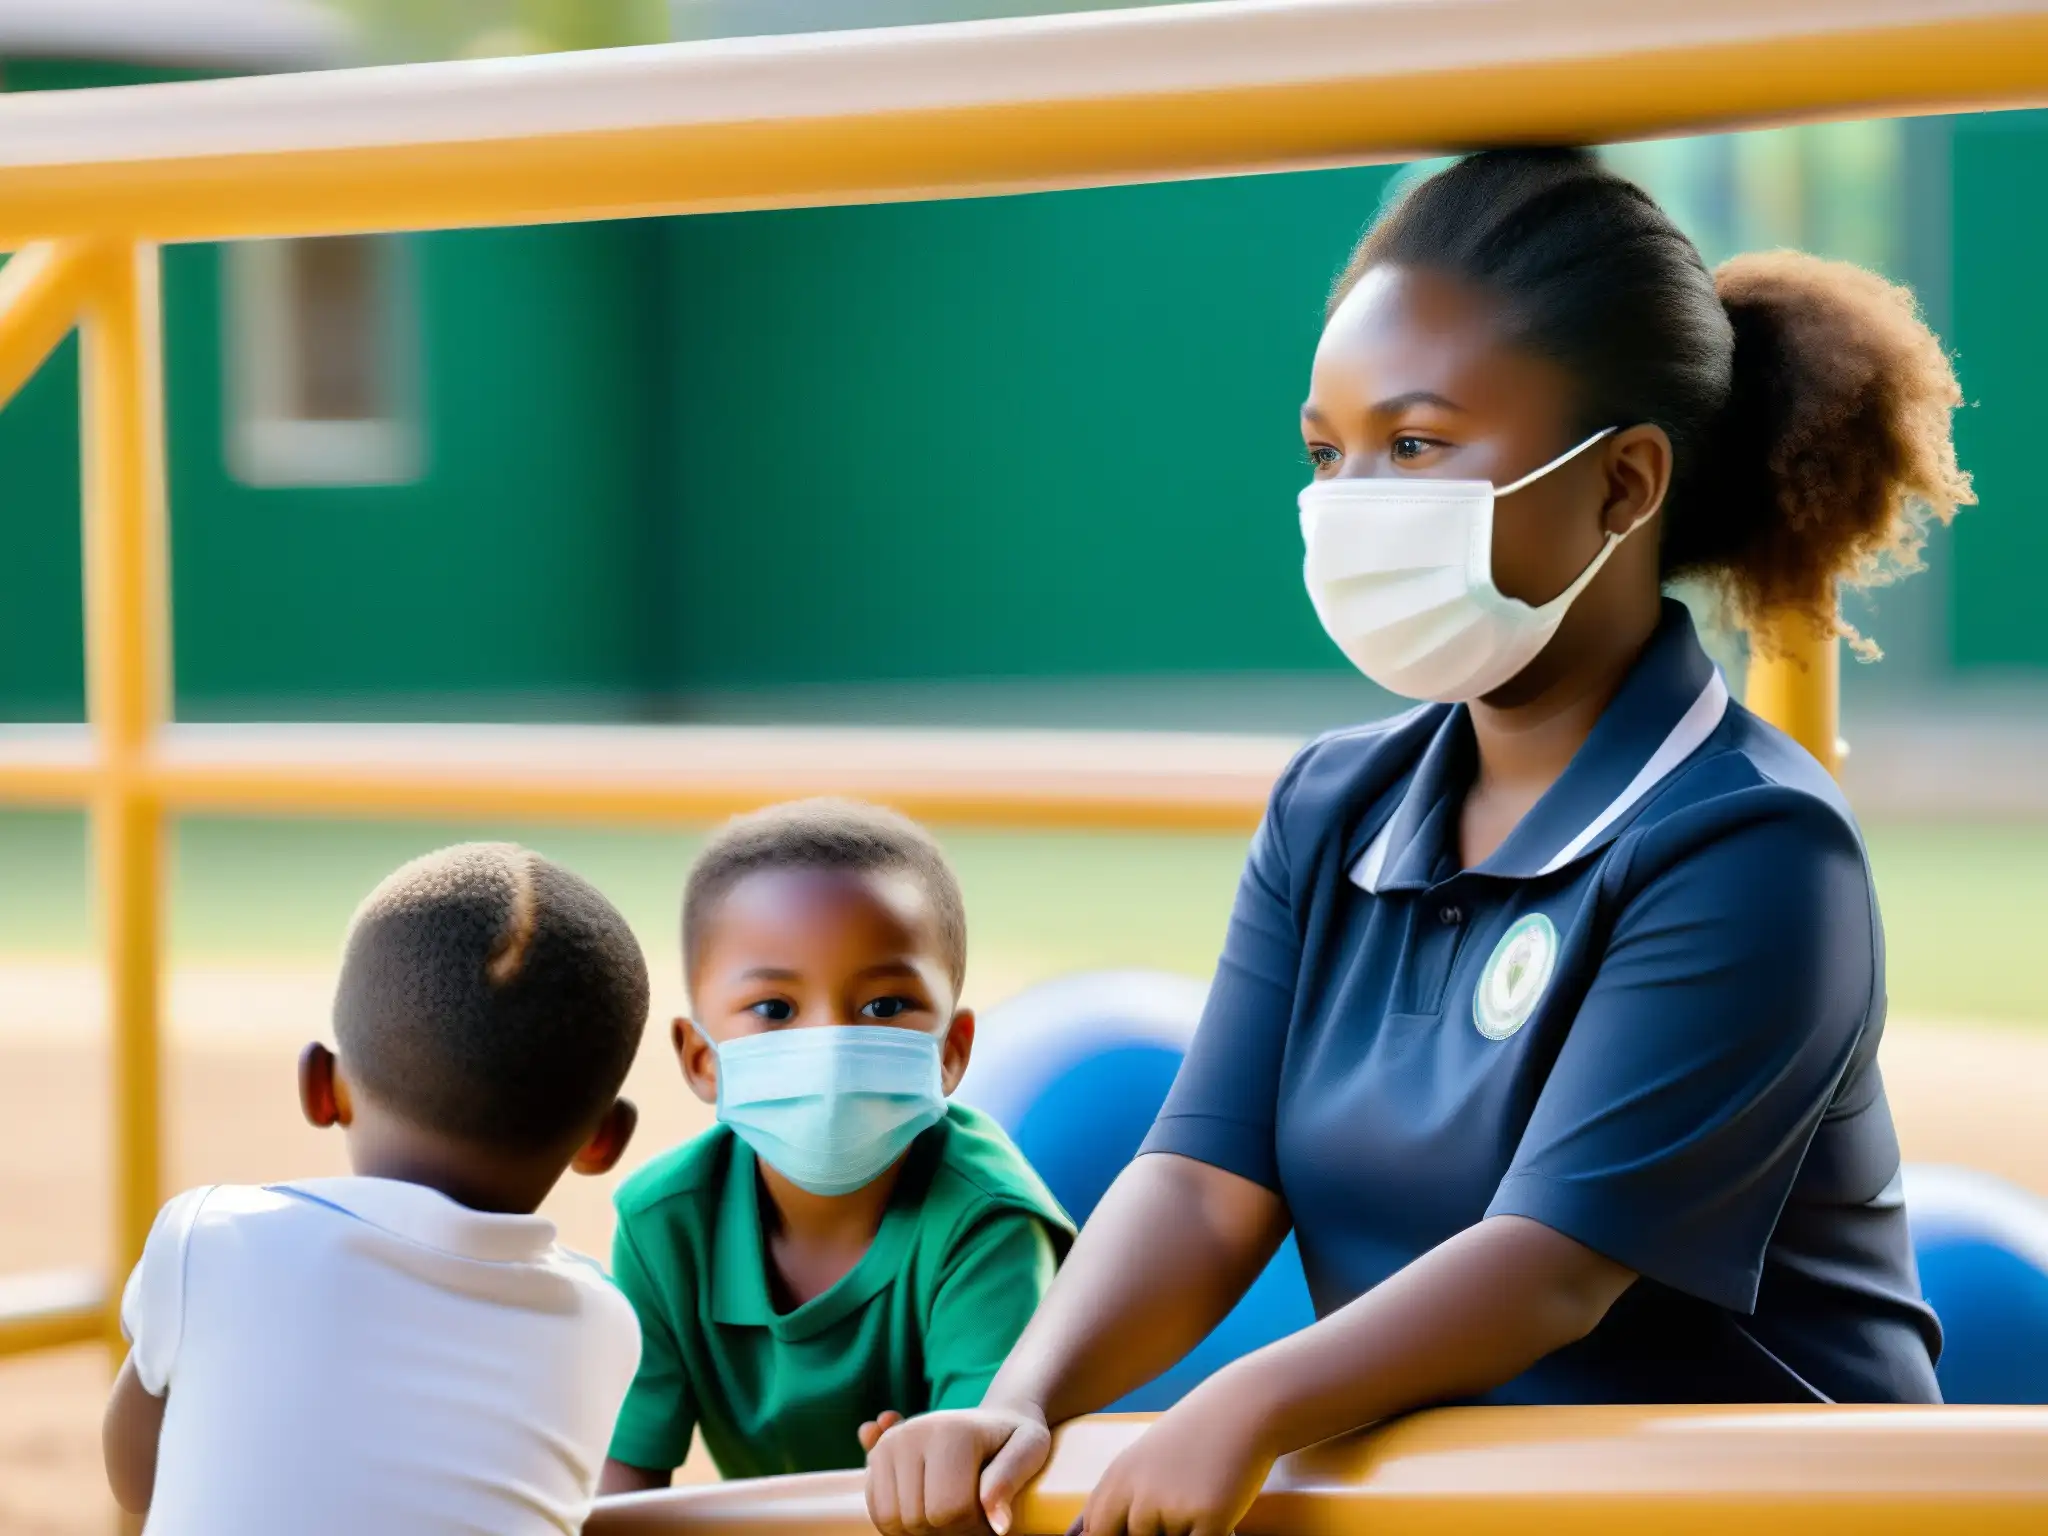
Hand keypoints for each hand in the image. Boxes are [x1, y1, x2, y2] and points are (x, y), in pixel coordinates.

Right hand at [864, 1405, 1052, 1535]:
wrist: (990, 1420)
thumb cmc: (1013, 1438)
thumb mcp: (1029, 1449)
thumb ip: (1011, 1480)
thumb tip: (997, 1524)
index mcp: (951, 1433)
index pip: (949, 1510)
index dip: (972, 1529)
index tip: (991, 1519)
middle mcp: (912, 1434)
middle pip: (919, 1520)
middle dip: (948, 1532)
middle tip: (971, 1517)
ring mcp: (890, 1444)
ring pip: (892, 1521)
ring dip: (922, 1531)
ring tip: (949, 1513)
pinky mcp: (877, 1455)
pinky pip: (877, 1512)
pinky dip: (899, 1524)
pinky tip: (925, 1509)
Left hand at [1076, 1385, 1274, 1535]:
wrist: (1242, 1407)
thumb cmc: (1189, 1440)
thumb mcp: (1137, 1465)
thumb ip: (1108, 1505)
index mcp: (1114, 1485)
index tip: (1135, 1525)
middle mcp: (1136, 1498)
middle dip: (1153, 1534)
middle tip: (1174, 1504)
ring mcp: (1170, 1509)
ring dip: (1184, 1533)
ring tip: (1197, 1502)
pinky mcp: (1208, 1517)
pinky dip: (1213, 1535)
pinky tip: (1218, 1513)